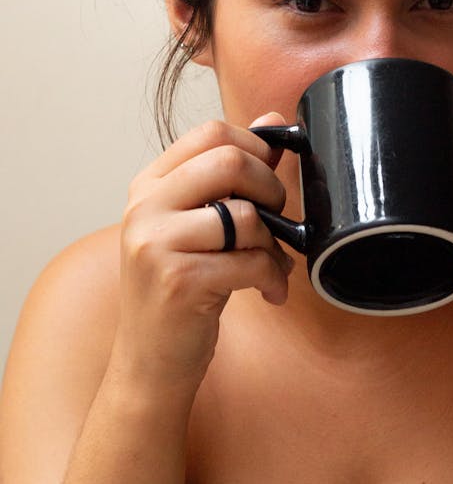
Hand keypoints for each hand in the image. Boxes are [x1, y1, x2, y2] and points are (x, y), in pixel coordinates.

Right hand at [110, 115, 292, 396]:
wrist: (149, 363)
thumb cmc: (182, 289)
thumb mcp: (200, 224)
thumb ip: (233, 174)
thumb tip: (272, 120)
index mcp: (149, 185)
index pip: (210, 132)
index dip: (254, 147)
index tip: (269, 176)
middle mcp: (145, 208)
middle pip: (229, 162)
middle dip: (270, 189)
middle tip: (276, 220)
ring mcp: (156, 244)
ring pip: (245, 215)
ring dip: (274, 244)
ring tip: (271, 265)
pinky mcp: (178, 282)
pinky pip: (250, 261)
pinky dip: (272, 277)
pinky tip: (270, 292)